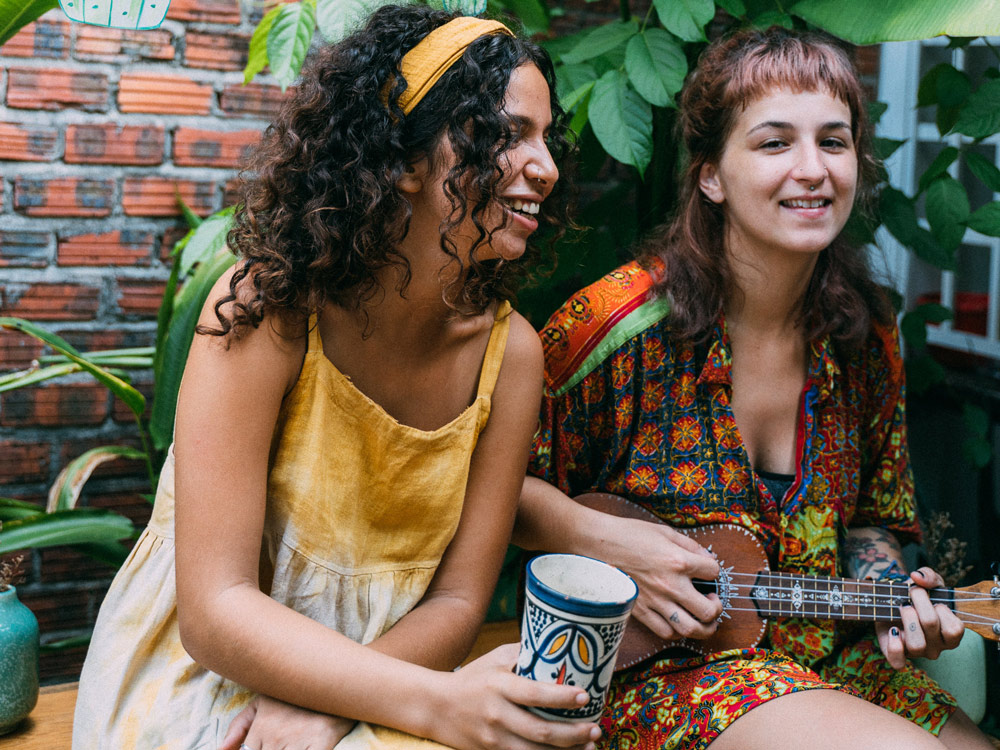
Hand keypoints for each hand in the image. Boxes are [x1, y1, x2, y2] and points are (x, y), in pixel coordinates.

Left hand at [219, 694, 356, 749]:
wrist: (334, 680)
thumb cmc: (294, 695)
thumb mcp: (262, 703)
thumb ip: (238, 726)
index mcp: (262, 726)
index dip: (262, 748)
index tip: (272, 740)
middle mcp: (277, 736)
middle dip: (276, 749)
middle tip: (286, 737)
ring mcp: (299, 741)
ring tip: (293, 740)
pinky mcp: (321, 743)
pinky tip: (305, 746)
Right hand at [427, 644, 600, 749]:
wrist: (436, 706)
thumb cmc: (473, 678)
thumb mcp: (495, 658)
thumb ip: (524, 653)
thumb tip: (559, 646)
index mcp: (499, 685)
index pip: (534, 693)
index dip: (562, 697)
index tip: (585, 696)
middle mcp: (497, 714)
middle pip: (540, 731)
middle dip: (573, 734)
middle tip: (596, 729)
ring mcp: (494, 738)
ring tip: (589, 747)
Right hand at [610, 516, 721, 640]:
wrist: (598, 544)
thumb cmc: (629, 534)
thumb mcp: (664, 532)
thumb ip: (690, 545)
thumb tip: (707, 558)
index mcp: (679, 561)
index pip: (714, 572)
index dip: (714, 570)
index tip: (707, 570)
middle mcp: (671, 585)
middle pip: (708, 611)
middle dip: (717, 608)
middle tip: (712, 601)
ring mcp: (656, 601)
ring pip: (690, 629)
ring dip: (703, 627)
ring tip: (703, 620)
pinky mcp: (640, 611)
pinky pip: (665, 632)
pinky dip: (677, 631)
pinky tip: (678, 621)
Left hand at [875, 566, 964, 668]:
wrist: (892, 603)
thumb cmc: (915, 597)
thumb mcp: (927, 583)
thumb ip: (929, 576)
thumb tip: (918, 577)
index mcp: (949, 634)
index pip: (954, 629)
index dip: (942, 609)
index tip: (933, 598)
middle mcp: (936, 647)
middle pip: (931, 626)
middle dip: (919, 603)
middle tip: (912, 594)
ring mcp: (917, 653)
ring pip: (917, 644)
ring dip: (906, 619)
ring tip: (902, 607)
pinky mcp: (897, 655)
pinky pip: (898, 661)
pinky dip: (894, 647)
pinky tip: (893, 629)